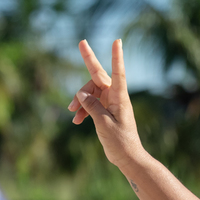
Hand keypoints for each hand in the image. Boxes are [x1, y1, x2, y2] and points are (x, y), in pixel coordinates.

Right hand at [68, 40, 143, 165]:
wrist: (127, 157)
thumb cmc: (120, 142)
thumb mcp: (104, 123)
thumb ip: (93, 106)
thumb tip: (82, 93)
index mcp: (120, 98)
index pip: (118, 73)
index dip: (116, 56)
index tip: (117, 41)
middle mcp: (116, 97)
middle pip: (98, 76)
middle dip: (89, 60)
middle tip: (81, 42)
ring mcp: (110, 103)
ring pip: (90, 92)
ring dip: (79, 100)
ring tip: (71, 112)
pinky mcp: (106, 110)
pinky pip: (91, 103)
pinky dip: (83, 109)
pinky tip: (76, 120)